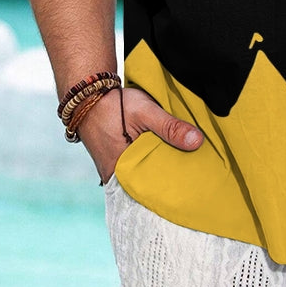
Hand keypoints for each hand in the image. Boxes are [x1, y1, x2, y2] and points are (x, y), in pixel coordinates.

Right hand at [75, 87, 202, 183]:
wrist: (88, 98)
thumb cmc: (114, 105)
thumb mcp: (145, 112)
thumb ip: (170, 127)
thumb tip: (197, 142)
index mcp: (123, 170)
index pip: (154, 188)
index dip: (174, 186)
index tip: (195, 182)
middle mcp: (117, 177)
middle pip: (150, 184)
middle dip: (170, 179)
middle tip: (195, 175)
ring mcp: (116, 171)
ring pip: (144, 176)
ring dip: (161, 170)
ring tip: (186, 166)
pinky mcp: (117, 163)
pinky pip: (137, 168)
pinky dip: (151, 163)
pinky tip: (168, 157)